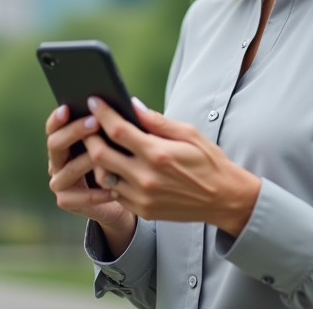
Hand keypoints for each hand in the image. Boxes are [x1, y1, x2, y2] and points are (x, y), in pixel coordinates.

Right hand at [45, 104, 136, 247]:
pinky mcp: (67, 201)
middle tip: (95, 122)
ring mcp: (60, 182)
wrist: (123, 197)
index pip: (54, 127)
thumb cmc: (122, 162)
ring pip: (70, 168)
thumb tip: (127, 104)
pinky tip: (114, 188)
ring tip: (107, 154)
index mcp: (64, 142)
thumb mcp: (121, 141)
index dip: (58, 118)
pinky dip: (97, 192)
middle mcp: (57, 161)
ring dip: (87, 160)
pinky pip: (80, 196)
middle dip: (75, 131)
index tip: (68, 107)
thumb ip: (117, 126)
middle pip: (55, 143)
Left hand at [85, 97, 261, 236]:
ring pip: (103, 176)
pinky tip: (115, 166)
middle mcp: (146, 177)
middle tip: (89, 124)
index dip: (102, 114)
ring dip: (97, 159)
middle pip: (100, 154)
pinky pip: (115, 193)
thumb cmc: (208, 162)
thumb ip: (158, 121)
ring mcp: (142, 197)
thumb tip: (132, 105)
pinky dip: (111, 177)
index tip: (94, 101)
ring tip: (99, 145)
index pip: (118, 130)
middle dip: (90, 136)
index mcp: (158, 154)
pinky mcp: (142, 210)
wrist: (223, 198)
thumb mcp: (189, 133)